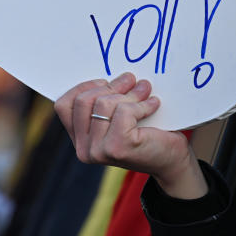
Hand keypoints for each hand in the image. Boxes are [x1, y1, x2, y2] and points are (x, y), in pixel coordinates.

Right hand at [54, 73, 207, 198]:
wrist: (172, 161)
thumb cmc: (145, 135)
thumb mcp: (116, 118)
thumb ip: (103, 102)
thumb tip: (110, 74)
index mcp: (79, 140)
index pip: (64, 106)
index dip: (83, 88)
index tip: (105, 82)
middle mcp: (83, 149)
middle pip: (83, 100)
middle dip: (110, 86)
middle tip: (131, 80)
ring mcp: (98, 151)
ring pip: (103, 103)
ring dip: (129, 93)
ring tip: (145, 90)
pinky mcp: (117, 147)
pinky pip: (123, 111)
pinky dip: (141, 104)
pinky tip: (153, 104)